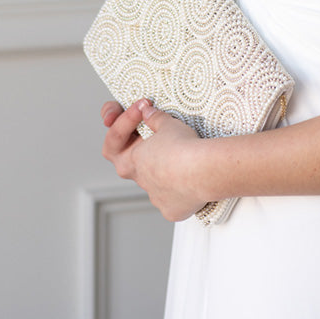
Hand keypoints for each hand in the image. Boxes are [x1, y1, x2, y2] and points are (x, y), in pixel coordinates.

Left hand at [100, 99, 208, 221]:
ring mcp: (156, 197)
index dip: (125, 120)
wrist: (204, 171)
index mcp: (132, 158)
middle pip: (132, 165)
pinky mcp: (171, 210)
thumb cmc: (183, 147)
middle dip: (141, 151)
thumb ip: (154, 118)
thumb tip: (147, 113)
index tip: (144, 108)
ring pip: (155, 183)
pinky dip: (179, 189)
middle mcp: (140, 180)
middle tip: (155, 138)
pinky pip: (172, 199)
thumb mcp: (167, 123)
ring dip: (163, 170)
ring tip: (181, 156)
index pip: (115, 139)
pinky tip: (190, 179)